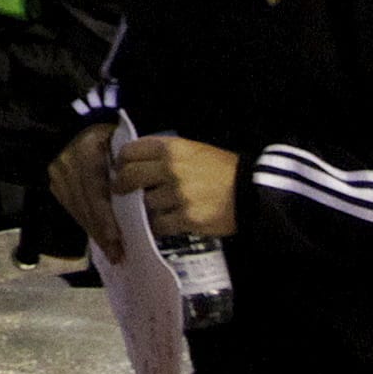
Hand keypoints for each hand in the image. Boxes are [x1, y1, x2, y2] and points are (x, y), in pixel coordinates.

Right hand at [49, 121, 122, 257]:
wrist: (78, 120)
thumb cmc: (110, 132)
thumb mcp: (124, 145)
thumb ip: (130, 170)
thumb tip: (145, 203)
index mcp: (87, 152)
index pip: (95, 193)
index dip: (106, 219)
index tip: (117, 240)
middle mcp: (67, 164)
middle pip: (85, 206)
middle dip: (102, 233)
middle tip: (118, 255)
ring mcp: (58, 173)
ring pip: (77, 210)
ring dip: (94, 232)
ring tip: (111, 251)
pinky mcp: (55, 181)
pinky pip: (71, 207)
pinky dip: (86, 222)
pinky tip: (98, 234)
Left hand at [114, 134, 238, 240]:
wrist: (252, 193)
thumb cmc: (223, 170)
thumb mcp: (194, 149)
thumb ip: (165, 153)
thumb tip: (134, 161)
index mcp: (173, 148)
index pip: (130, 151)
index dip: (121, 161)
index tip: (120, 168)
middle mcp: (172, 169)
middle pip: (130, 176)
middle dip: (122, 185)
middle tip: (121, 190)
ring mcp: (178, 195)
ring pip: (145, 203)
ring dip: (145, 207)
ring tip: (153, 207)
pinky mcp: (187, 218)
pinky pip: (159, 224)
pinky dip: (158, 225)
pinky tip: (162, 222)